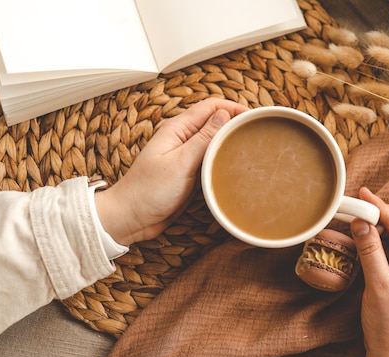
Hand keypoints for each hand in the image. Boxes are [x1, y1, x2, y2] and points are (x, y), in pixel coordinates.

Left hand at [94, 98, 248, 245]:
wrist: (131, 218)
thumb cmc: (149, 191)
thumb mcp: (180, 163)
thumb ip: (203, 138)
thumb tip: (224, 114)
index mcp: (177, 129)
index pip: (210, 107)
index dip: (233, 107)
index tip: (253, 116)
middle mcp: (182, 139)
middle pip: (214, 122)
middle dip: (234, 124)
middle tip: (257, 133)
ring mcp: (186, 156)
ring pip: (214, 142)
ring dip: (230, 143)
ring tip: (251, 149)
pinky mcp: (189, 173)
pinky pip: (210, 161)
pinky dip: (223, 160)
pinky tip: (235, 167)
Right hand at [350, 187, 388, 356]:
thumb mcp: (377, 286)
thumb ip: (370, 251)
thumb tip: (361, 221)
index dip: (382, 209)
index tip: (363, 195)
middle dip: (388, 213)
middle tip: (363, 206)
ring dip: (384, 227)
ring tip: (360, 221)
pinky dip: (381, 241)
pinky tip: (365, 240)